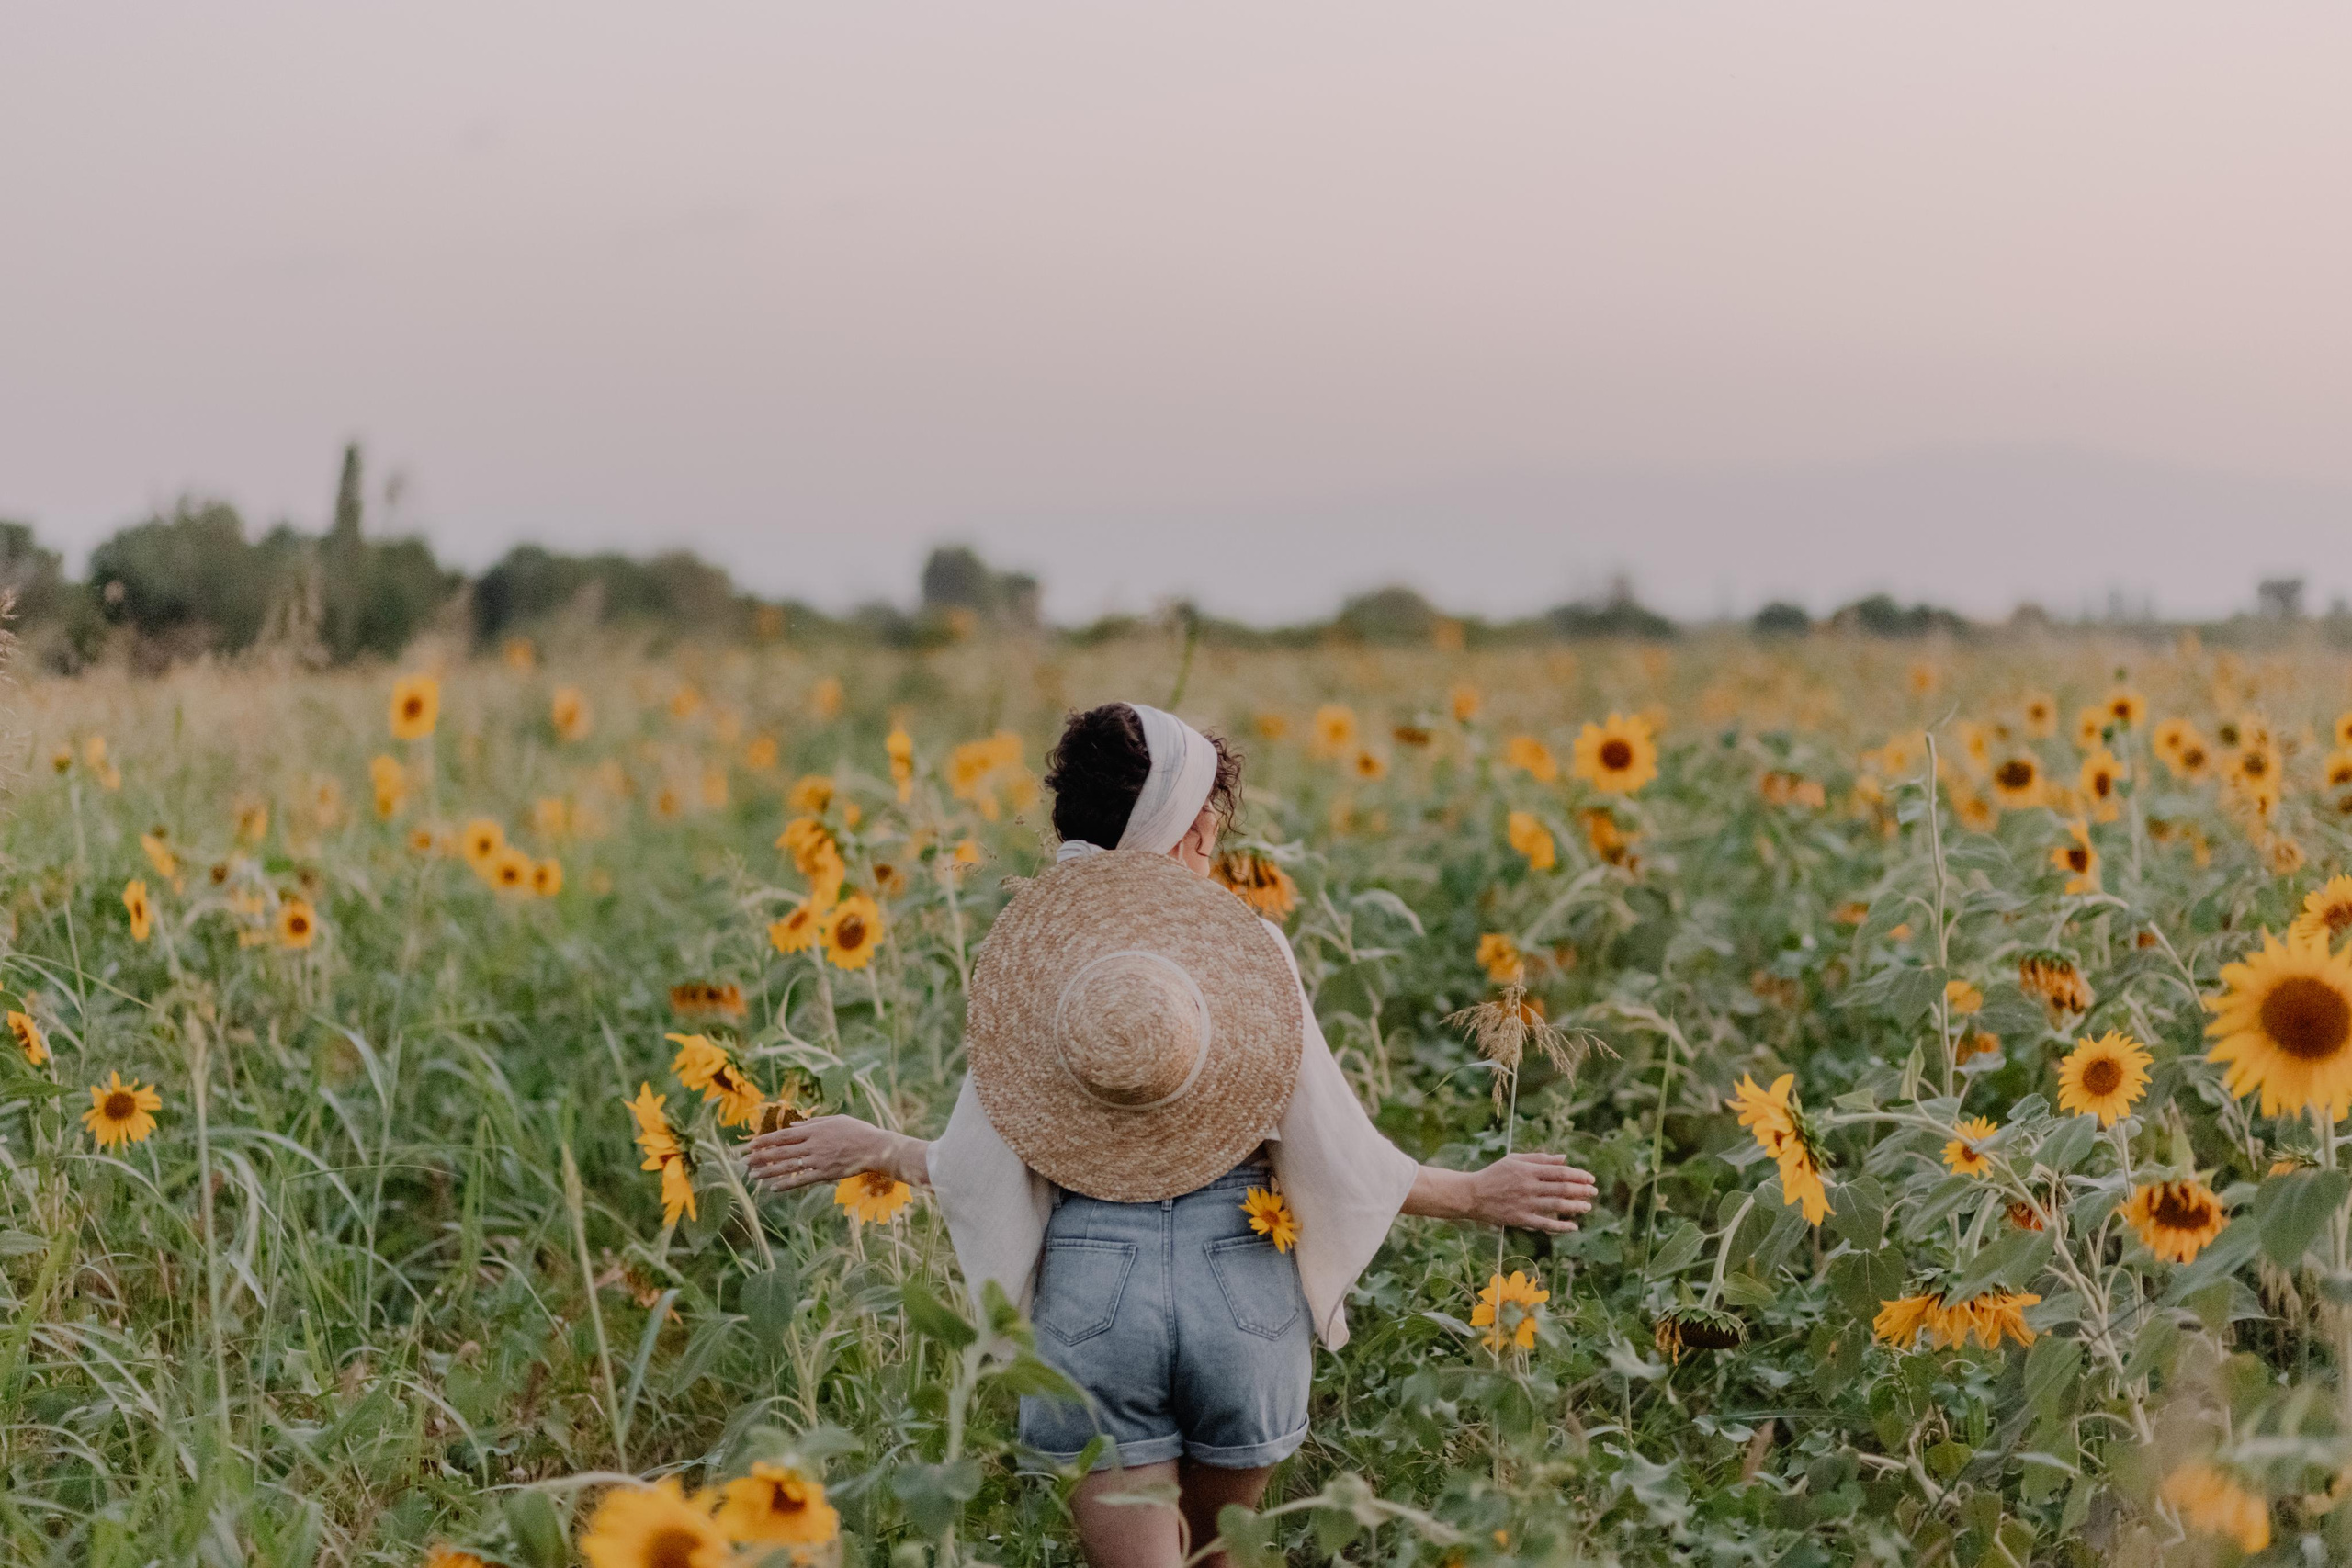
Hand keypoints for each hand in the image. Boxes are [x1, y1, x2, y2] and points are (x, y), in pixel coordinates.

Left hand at [743, 1115, 916, 1192]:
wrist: (874, 1147)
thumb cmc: (857, 1130)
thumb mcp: (834, 1120)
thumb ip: (812, 1123)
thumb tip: (792, 1126)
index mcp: (814, 1130)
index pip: (783, 1135)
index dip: (766, 1141)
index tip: (751, 1145)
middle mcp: (812, 1145)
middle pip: (781, 1152)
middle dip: (760, 1157)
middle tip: (744, 1162)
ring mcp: (818, 1160)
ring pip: (788, 1167)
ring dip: (768, 1172)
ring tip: (753, 1176)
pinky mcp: (824, 1174)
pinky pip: (802, 1180)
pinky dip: (787, 1184)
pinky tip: (774, 1188)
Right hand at [1465, 1152, 1598, 1232]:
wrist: (1473, 1194)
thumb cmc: (1495, 1174)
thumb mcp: (1515, 1160)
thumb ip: (1540, 1158)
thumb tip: (1564, 1159)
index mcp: (1529, 1170)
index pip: (1560, 1172)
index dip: (1579, 1175)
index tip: (1590, 1178)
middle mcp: (1529, 1186)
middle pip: (1562, 1188)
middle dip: (1582, 1190)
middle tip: (1594, 1192)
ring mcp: (1526, 1204)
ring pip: (1557, 1205)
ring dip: (1575, 1206)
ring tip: (1587, 1207)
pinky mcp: (1521, 1219)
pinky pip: (1545, 1224)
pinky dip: (1561, 1226)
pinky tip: (1573, 1227)